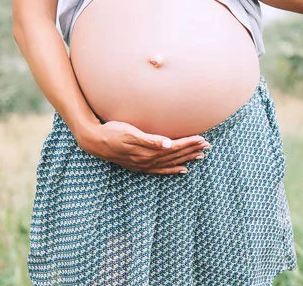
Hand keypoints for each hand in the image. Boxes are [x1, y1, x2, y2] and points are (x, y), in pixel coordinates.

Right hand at [77, 120, 210, 174]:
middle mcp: (148, 160)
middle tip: (208, 147)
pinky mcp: (140, 166)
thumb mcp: (130, 132)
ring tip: (201, 156)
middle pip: (176, 155)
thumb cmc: (112, 132)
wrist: (94, 142)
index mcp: (148, 151)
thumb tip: (169, 143)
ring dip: (187, 159)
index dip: (189, 143)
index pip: (175, 147)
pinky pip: (161, 170)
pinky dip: (173, 170)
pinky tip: (183, 170)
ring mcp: (144, 165)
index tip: (203, 139)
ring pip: (171, 162)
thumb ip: (150, 139)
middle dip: (193, 150)